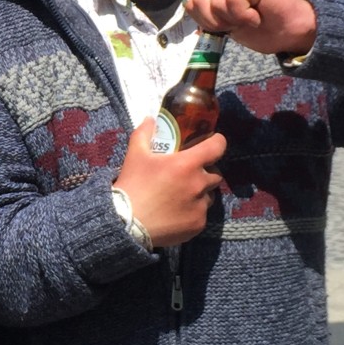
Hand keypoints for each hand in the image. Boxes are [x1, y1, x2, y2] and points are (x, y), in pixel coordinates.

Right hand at [112, 118, 225, 247]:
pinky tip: (177, 213)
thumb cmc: (132, 186)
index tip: (211, 142)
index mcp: (187, 164)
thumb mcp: (135, 155)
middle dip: (205, 171)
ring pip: (209, 195)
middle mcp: (198, 184)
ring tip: (182, 195)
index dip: (217, 142)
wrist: (126, 223)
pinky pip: (202, 214)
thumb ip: (144, 134)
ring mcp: (200, 206)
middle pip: (215, 174)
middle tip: (189, 173)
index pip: (217, 147)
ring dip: (201, 192)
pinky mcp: (198, 224)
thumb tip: (150, 119)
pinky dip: (193, 211)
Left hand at [185, 0, 316, 57]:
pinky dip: (244, 15)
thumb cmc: (266, 30)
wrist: (294, 32)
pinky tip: (257, 17)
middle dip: (216, 21)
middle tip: (238, 24)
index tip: (227, 28)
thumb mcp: (230, 28)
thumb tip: (192, 16)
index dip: (206, 21)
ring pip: (216, 2)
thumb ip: (211, 19)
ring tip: (250, 20)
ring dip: (232, 19)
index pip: (193, 3)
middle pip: (199, 1)